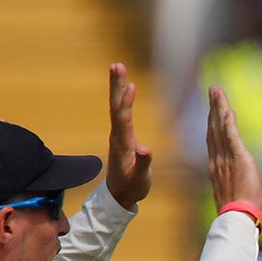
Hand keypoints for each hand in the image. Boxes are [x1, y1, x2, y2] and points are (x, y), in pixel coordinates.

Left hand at [106, 63, 152, 209]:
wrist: (119, 195)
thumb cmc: (132, 187)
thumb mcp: (140, 179)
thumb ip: (143, 164)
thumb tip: (145, 149)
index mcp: (123, 143)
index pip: (123, 118)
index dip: (125, 102)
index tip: (128, 84)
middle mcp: (118, 135)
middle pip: (116, 106)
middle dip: (117, 86)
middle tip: (116, 65)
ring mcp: (119, 134)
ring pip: (117, 106)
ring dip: (118, 87)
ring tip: (119, 68)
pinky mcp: (122, 135)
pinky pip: (122, 112)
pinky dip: (124, 98)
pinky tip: (128, 88)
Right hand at [205, 85, 261, 215]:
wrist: (237, 217)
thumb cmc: (236, 210)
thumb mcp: (231, 191)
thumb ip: (230, 181)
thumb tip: (233, 178)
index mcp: (216, 166)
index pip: (213, 138)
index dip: (212, 121)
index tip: (213, 108)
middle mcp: (218, 159)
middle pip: (213, 128)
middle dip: (213, 107)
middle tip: (213, 90)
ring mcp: (226, 158)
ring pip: (220, 128)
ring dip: (219, 108)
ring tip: (217, 92)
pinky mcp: (238, 159)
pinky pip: (231, 137)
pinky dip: (228, 123)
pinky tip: (227, 110)